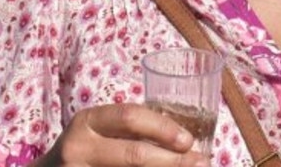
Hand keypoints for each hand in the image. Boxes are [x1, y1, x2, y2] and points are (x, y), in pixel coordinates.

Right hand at [35, 103, 208, 166]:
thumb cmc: (82, 151)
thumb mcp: (97, 131)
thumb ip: (127, 130)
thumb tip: (184, 139)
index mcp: (87, 121)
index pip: (129, 117)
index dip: (163, 128)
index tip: (188, 140)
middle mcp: (79, 148)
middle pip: (134, 155)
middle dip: (173, 161)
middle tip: (200, 162)